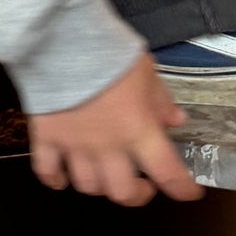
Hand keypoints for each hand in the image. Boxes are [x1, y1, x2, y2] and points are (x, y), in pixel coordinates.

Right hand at [27, 54, 203, 206]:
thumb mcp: (147, 72)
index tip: (188, 192)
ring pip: (88, 185)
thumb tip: (175, 120)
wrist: (64, 40)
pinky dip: (55, 179)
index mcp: (138, 130)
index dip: (182, 188)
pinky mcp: (47, 138)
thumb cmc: (108, 53)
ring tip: (105, 177)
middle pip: (123, 192)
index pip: (167, 171)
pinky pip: (47, 171)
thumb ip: (160, 101)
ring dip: (100, 186)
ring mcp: (74, 146)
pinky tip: (62, 179)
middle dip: (137, 194)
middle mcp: (108, 146)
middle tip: (143, 185)